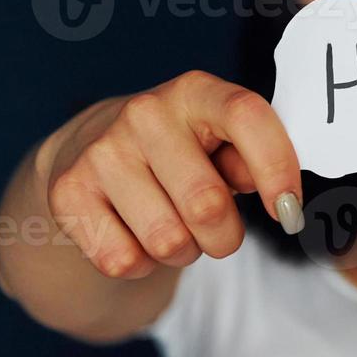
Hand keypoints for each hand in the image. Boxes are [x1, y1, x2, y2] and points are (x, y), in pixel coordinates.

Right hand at [42, 71, 303, 279]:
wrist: (91, 149)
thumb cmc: (181, 150)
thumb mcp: (221, 141)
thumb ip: (254, 158)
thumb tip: (280, 196)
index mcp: (196, 91)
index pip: (247, 116)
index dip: (277, 168)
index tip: (288, 212)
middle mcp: (146, 113)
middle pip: (207, 204)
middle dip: (224, 236)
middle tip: (216, 230)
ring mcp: (102, 151)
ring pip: (168, 241)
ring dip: (183, 252)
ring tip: (173, 226)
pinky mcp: (68, 192)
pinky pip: (124, 261)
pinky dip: (140, 265)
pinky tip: (134, 233)